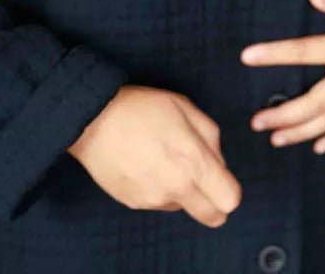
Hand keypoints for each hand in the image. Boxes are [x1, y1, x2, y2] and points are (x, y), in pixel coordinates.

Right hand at [67, 85, 242, 227]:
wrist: (94, 120)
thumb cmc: (142, 108)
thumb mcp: (185, 107)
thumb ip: (210, 136)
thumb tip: (218, 160)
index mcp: (193, 162)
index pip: (230, 199)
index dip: (229, 188)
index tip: (220, 176)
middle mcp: (176, 187)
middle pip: (213, 217)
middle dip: (214, 202)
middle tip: (202, 178)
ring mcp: (154, 199)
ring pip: (184, 207)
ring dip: (184, 191)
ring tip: (165, 160)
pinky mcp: (134, 204)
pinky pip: (160, 203)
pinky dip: (160, 189)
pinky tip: (147, 165)